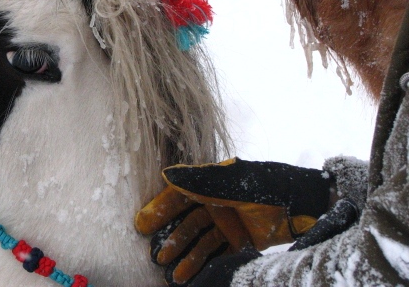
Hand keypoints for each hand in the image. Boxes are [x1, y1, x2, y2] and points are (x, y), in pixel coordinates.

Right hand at [136, 158, 337, 285]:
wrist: (308, 205)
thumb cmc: (269, 187)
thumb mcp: (234, 182)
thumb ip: (201, 182)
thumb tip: (167, 174)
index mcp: (212, 184)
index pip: (179, 196)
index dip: (159, 209)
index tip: (141, 225)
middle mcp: (217, 203)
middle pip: (188, 222)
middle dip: (173, 239)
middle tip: (157, 256)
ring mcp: (230, 223)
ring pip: (201, 242)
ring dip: (187, 257)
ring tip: (174, 274)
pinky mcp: (243, 241)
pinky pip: (219, 254)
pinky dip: (206, 266)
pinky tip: (192, 277)